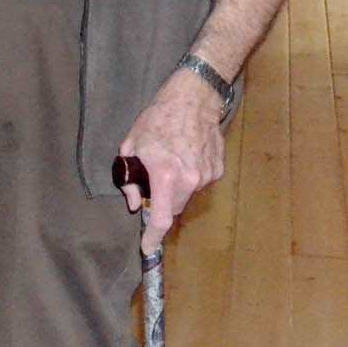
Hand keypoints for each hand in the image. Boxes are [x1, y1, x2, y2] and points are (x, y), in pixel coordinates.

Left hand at [116, 66, 226, 253]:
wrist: (193, 98)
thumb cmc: (158, 118)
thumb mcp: (132, 145)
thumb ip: (130, 179)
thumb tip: (136, 204)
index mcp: (165, 175)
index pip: (161, 218)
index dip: (152, 237)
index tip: (147, 248)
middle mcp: (189, 180)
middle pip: (174, 210)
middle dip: (162, 205)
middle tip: (153, 184)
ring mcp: (207, 176)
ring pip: (187, 197)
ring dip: (176, 189)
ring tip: (171, 162)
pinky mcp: (217, 170)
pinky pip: (200, 184)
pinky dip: (190, 178)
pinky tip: (186, 156)